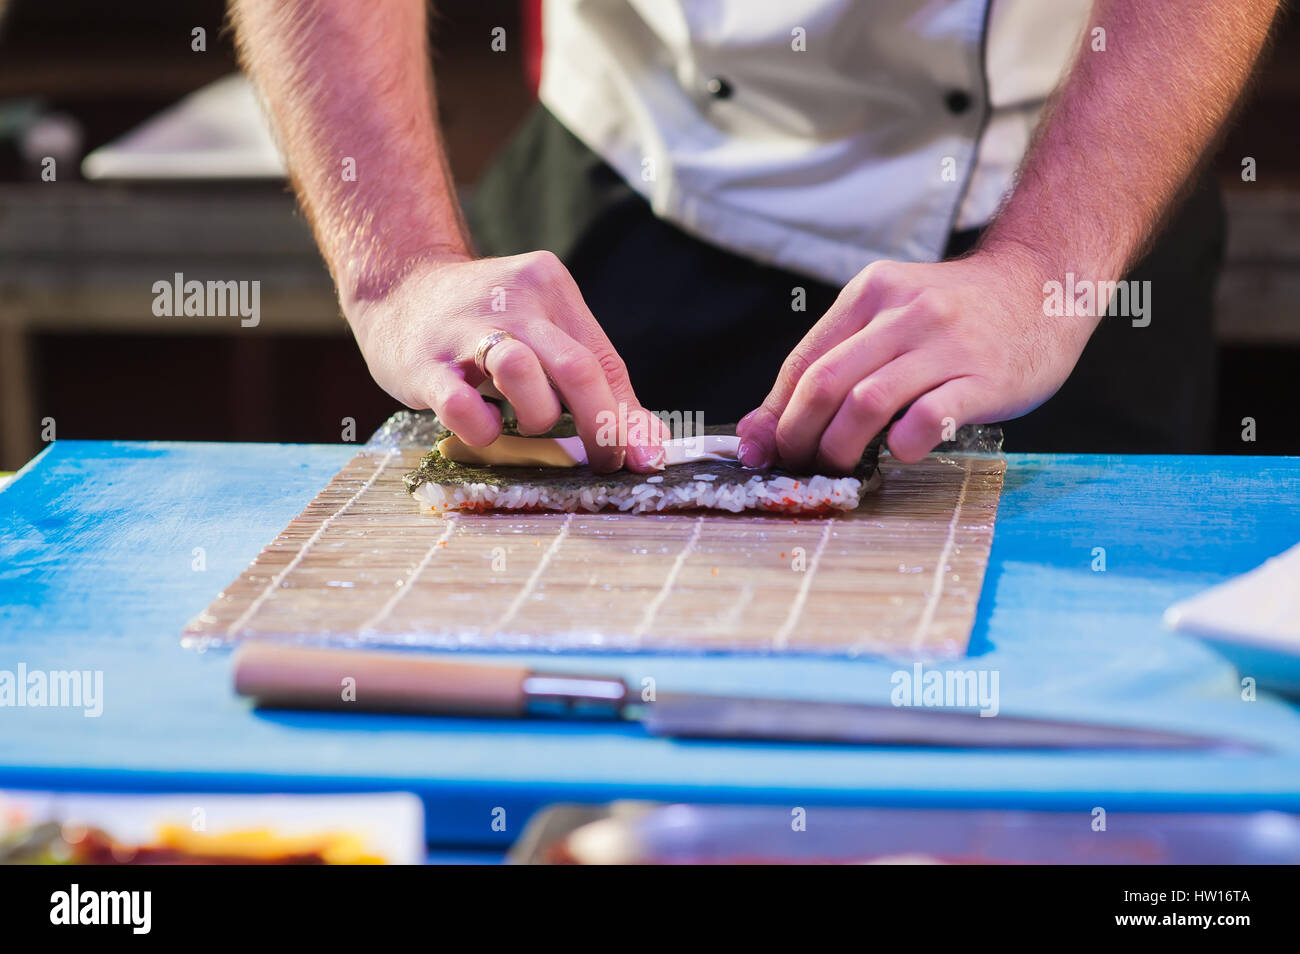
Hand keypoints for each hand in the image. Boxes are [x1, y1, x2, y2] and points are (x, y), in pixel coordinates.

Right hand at [348, 251, 666, 472]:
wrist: (398, 288)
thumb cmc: (487, 326)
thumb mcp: (545, 336)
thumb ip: (598, 387)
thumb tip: (651, 450)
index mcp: (551, 287)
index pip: (604, 361)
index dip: (628, 418)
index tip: (643, 461)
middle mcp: (513, 299)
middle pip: (576, 367)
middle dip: (600, 427)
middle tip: (604, 462)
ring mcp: (465, 329)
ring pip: (521, 372)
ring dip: (537, 415)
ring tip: (526, 421)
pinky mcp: (424, 363)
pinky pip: (462, 405)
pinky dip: (483, 428)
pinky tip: (483, 423)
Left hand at [736, 250, 1095, 470]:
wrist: (1047, 282)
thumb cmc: (959, 314)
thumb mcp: (892, 316)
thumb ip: (837, 361)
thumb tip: (763, 428)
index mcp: (871, 293)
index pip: (803, 362)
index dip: (774, 416)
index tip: (760, 451)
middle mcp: (905, 311)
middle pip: (825, 383)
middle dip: (799, 436)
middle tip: (800, 466)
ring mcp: (947, 341)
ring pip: (867, 400)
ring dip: (840, 447)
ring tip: (841, 467)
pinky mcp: (987, 375)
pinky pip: (930, 415)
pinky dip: (903, 443)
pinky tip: (901, 451)